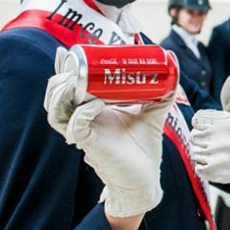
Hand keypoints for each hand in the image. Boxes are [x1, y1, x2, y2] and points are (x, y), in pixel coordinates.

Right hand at [44, 48, 169, 216]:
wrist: (146, 179)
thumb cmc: (144, 148)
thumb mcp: (152, 114)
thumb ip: (162, 93)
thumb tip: (174, 68)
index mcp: (91, 109)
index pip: (68, 87)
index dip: (62, 69)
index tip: (65, 51)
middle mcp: (82, 120)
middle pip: (55, 96)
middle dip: (60, 78)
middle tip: (74, 66)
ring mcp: (83, 132)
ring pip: (56, 111)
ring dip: (62, 93)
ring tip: (75, 80)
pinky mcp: (89, 144)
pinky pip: (76, 126)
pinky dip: (83, 112)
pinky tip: (95, 104)